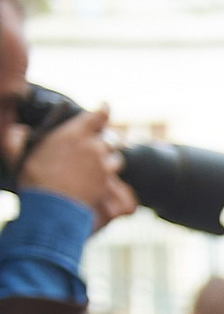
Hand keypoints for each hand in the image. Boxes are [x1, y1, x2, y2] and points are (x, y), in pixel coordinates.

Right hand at [11, 103, 134, 229]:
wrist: (51, 208)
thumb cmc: (34, 180)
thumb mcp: (20, 155)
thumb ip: (17, 138)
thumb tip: (18, 130)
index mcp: (73, 134)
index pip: (98, 115)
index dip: (103, 110)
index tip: (104, 105)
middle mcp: (93, 147)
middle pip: (110, 138)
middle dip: (105, 141)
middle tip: (96, 146)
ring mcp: (103, 165)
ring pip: (116, 158)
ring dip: (108, 160)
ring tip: (95, 166)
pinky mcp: (108, 183)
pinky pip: (114, 176)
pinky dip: (107, 177)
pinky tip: (96, 181)